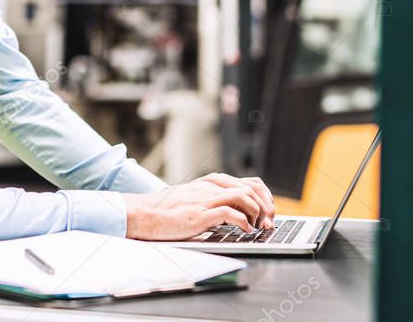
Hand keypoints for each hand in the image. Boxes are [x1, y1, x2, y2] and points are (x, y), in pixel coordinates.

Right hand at [124, 174, 276, 240]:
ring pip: (244, 196)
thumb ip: (213, 200)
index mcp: (212, 182)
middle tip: (268, 222)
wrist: (142, 213)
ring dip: (257, 212)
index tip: (269, 212)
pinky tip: (245, 230)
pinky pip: (229, 213)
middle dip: (266, 205)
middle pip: (252, 187)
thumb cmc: (167, 210)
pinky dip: (243, 221)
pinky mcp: (199, 214)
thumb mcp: (194, 199)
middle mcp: (211, 187)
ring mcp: (205, 199)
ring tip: (259, 226)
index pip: (250, 182)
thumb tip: (237, 213)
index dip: (265, 197)